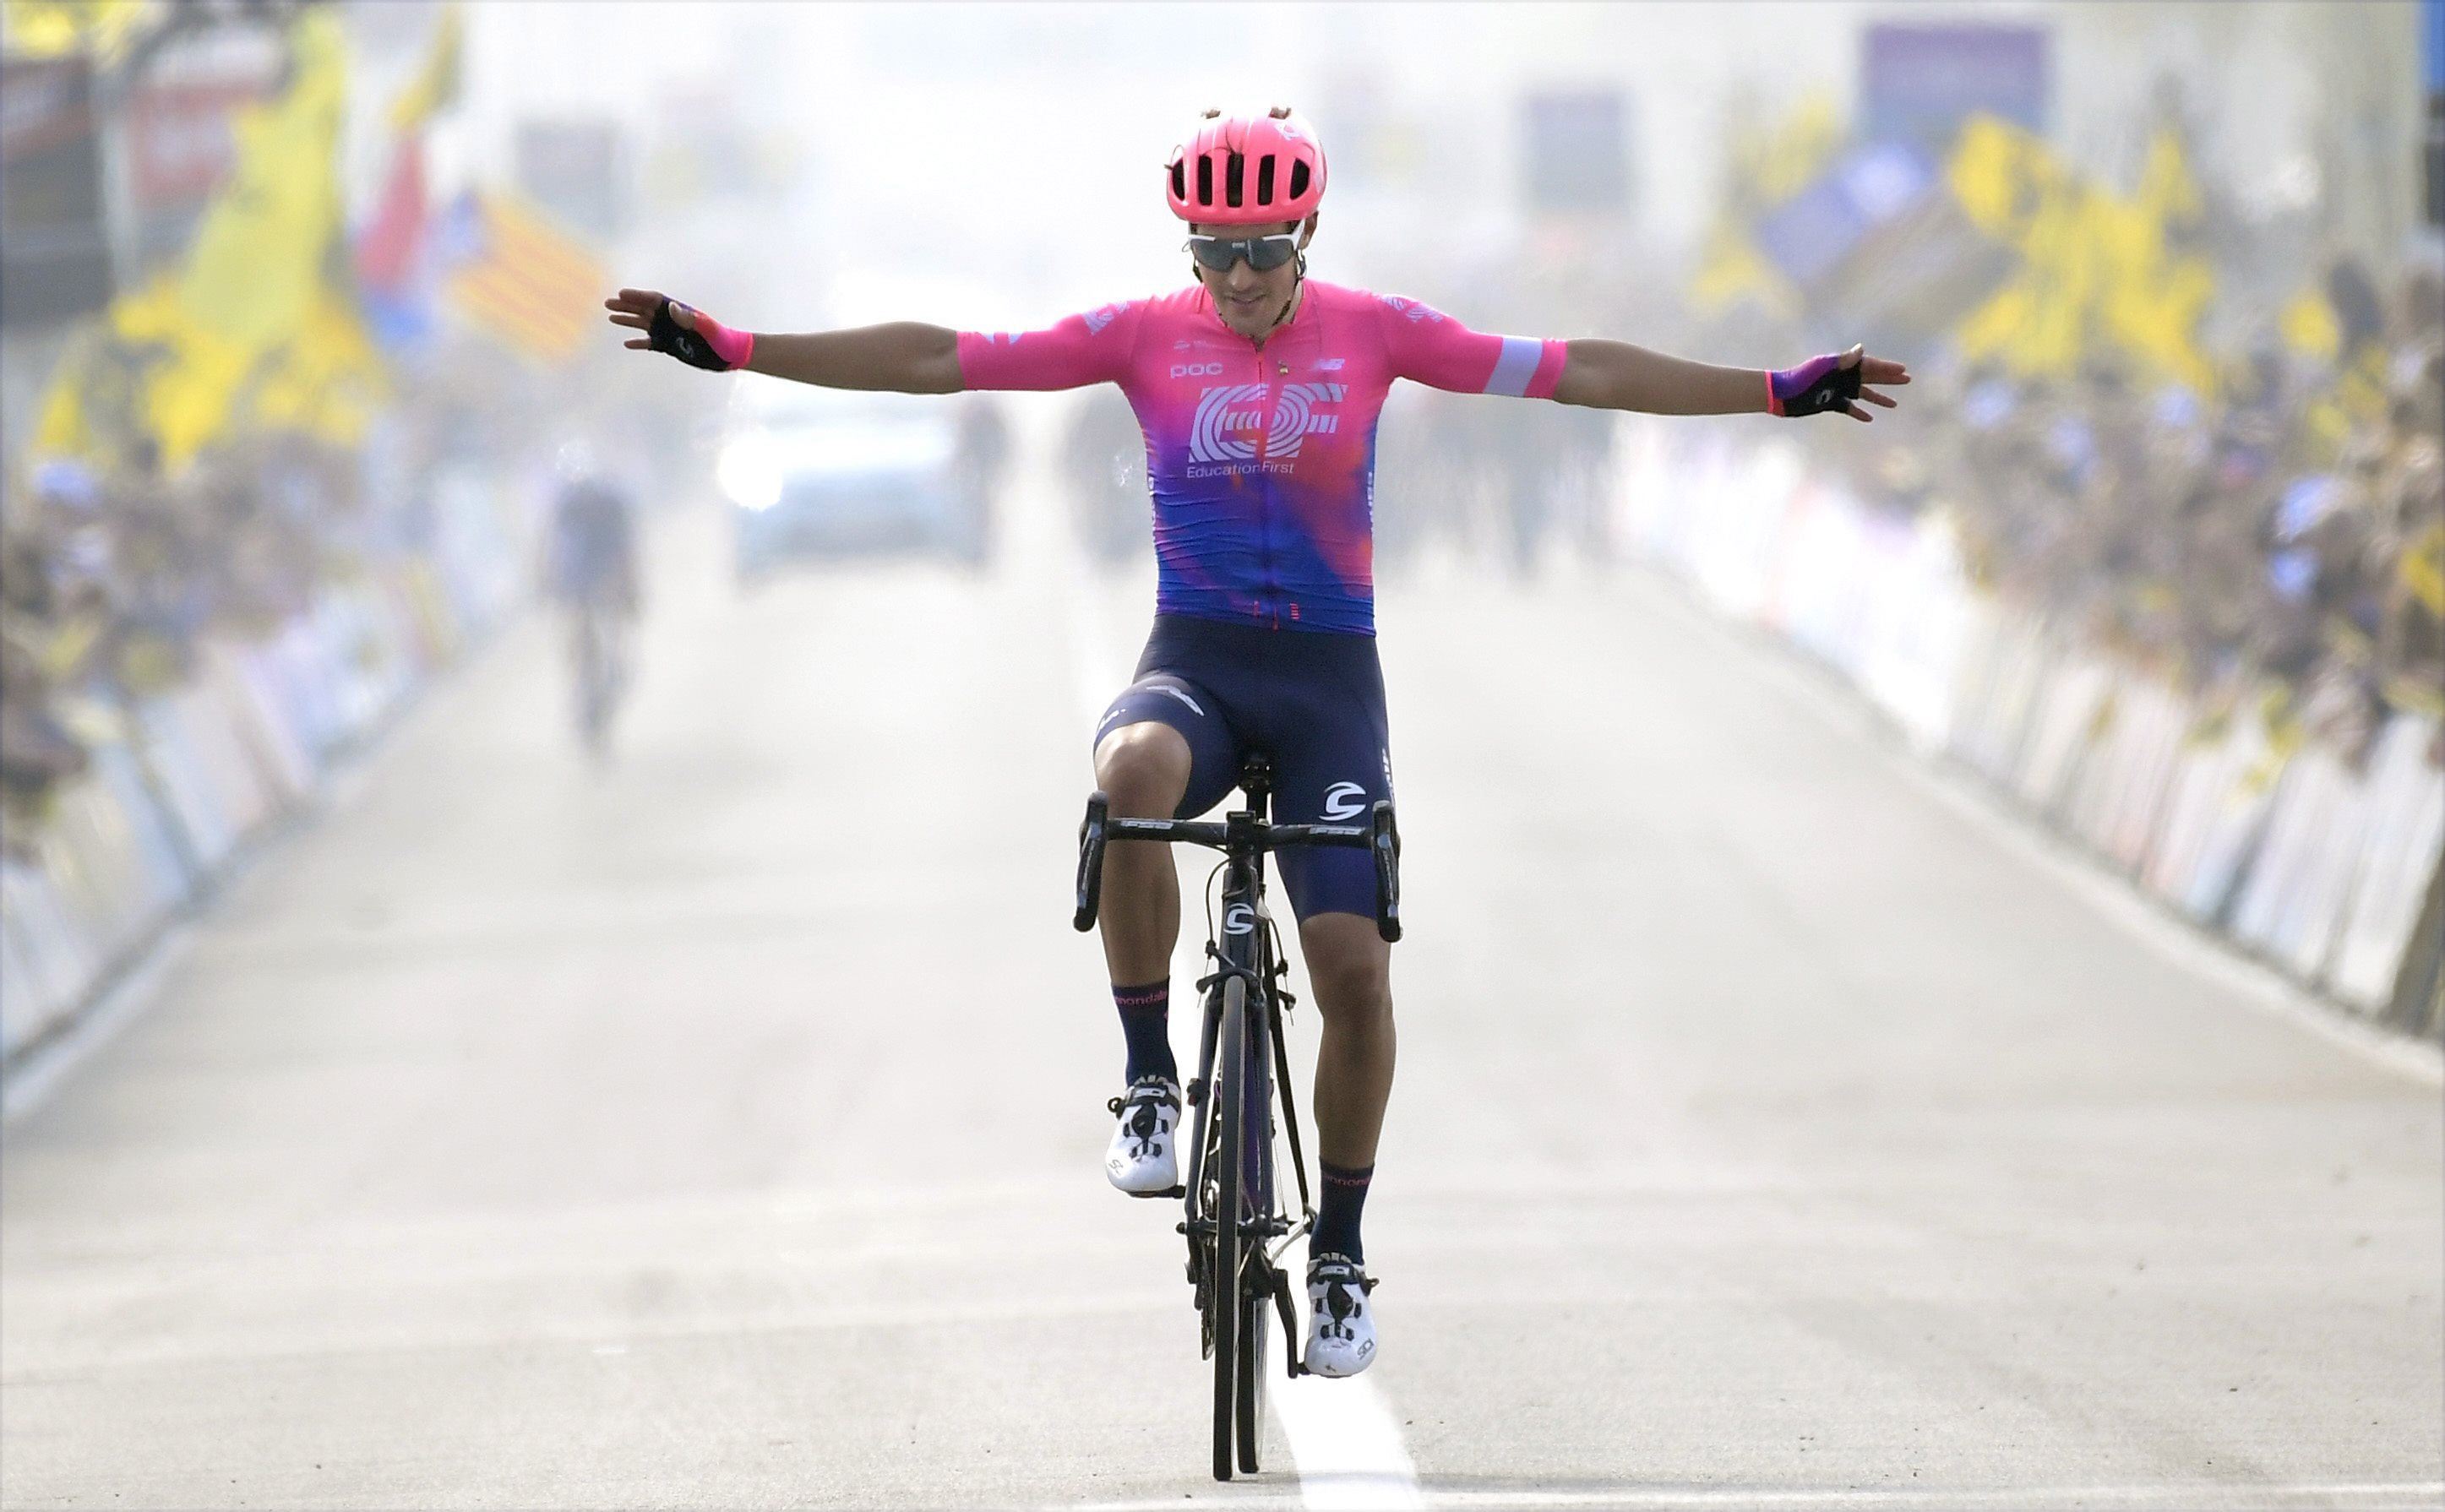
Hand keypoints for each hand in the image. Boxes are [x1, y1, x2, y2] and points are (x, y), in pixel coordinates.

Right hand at [604, 288, 751, 371]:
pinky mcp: (669, 346)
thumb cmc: (721, 339)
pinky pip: (649, 343)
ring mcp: (669, 332)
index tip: (621, 294)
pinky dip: (639, 343)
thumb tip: (672, 308)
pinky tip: (627, 344)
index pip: (653, 300)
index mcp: (678, 311)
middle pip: (643, 309)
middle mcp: (670, 319)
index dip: (637, 296)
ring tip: (611, 318)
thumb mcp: (707, 328)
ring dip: (627, 321)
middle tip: (608, 304)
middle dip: (626, 306)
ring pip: (643, 324)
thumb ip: (690, 318)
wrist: (730, 354)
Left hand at [1769, 345, 1911, 421]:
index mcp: (1843, 366)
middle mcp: (1842, 377)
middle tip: (1907, 380)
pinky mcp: (1830, 404)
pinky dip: (1859, 412)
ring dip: (1878, 398)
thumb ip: (1843, 360)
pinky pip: (1849, 408)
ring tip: (1894, 405)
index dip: (1886, 367)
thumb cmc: (1801, 379)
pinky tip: (1869, 419)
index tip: (1903, 369)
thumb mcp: (1823, 368)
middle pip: (1871, 378)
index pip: (1869, 365)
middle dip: (1889, 379)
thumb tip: (1862, 348)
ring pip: (1863, 395)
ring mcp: (1837, 391)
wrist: (1781, 395)